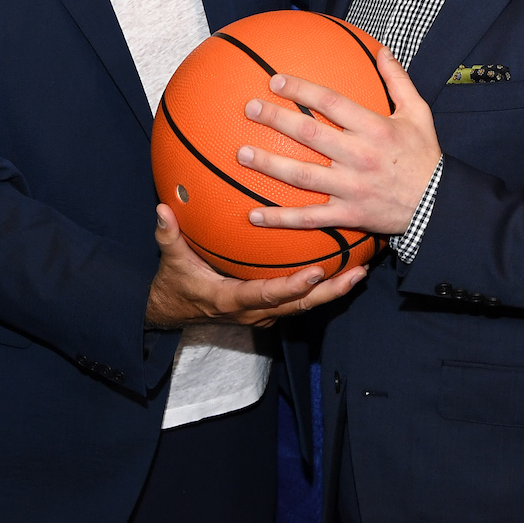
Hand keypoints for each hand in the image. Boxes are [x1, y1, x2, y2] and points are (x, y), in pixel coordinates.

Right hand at [145, 203, 365, 327]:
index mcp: (232, 300)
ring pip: (304, 306)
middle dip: (328, 291)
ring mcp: (264, 314)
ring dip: (333, 290)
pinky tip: (342, 266)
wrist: (174, 312)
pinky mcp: (270, 309)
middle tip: (356, 273)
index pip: (267, 296)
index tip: (314, 274)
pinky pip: (300, 300)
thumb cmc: (176, 284)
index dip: (291, 287)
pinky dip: (322, 288)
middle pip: (298, 305)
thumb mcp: (170, 260)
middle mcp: (253, 312)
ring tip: (360, 271)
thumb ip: (168, 235)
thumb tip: (162, 209)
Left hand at [239, 47, 440, 236]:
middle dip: (276, 119)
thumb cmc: (425, 156)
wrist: (437, 204)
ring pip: (303, 176)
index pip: (331, 103)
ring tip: (240, 154)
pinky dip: (281, 218)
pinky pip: (310, 218)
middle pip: (309, 134)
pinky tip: (254, 215)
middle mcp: (359, 156)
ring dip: (269, 165)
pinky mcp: (347, 215)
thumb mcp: (419, 114)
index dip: (301, 90)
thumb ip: (398, 81)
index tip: (275, 81)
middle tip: (250, 109)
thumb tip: (380, 51)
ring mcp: (351, 188)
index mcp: (374, 128)